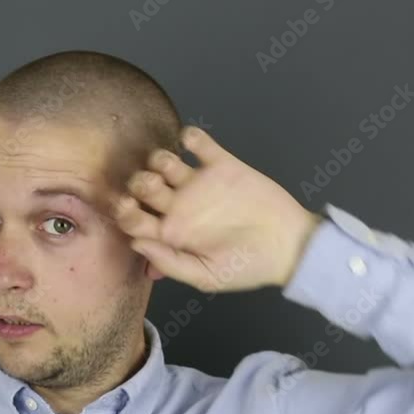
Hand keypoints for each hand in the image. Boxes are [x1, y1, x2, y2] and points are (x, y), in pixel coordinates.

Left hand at [113, 126, 322, 292]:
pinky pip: (199, 144)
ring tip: (171, 167)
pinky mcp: (222, 165)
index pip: (134, 218)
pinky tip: (192, 143)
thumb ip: (171, 262)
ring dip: (159, 159)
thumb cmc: (247, 267)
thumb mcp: (207, 276)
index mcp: (171, 234)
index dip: (124, 211)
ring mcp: (199, 184)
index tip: (126, 206)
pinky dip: (191, 137)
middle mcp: (179, 206)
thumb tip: (136, 244)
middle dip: (138, 182)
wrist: (289, 246)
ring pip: (163, 161)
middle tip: (149, 185)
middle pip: (143, 186)